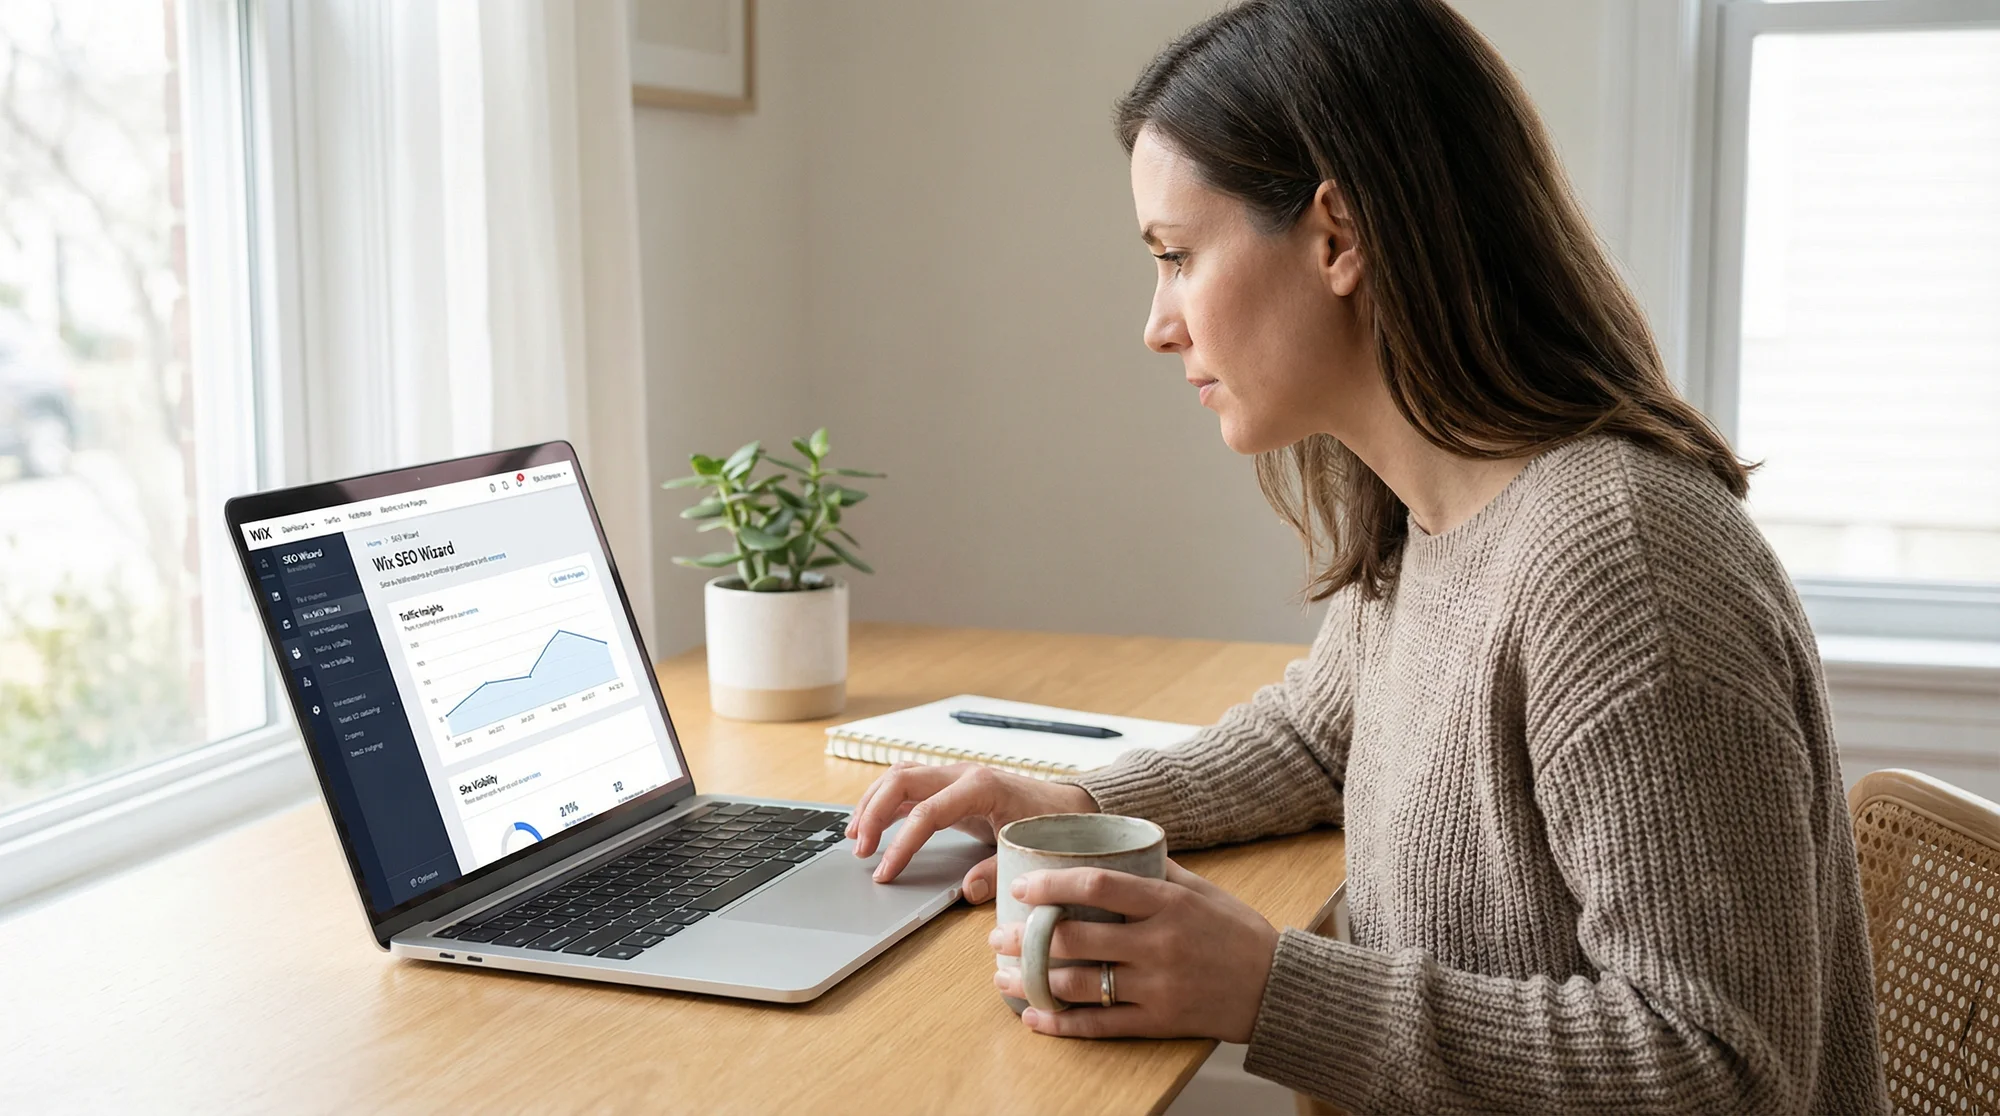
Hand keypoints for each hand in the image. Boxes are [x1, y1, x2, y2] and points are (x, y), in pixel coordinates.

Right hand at [847, 761, 1097, 901]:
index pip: (927, 812)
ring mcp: (954, 775)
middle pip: (901, 781)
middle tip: (860, 852)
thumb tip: (966, 891)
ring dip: (872, 803)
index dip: (902, 844)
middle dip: (873, 815)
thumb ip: (996, 871)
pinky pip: (907, 783)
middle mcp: (962, 773)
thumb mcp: (1026, 849)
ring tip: (854, 837)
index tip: (885, 872)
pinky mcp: (949, 784)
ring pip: (898, 776)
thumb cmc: (1051, 824)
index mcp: (980, 786)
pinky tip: (870, 823)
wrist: (1069, 804)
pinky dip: (884, 801)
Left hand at [990, 859, 1279, 1043]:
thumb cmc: (1237, 931)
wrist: (1276, 986)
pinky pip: (1099, 1024)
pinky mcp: (1159, 1021)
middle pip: (1076, 938)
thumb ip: (1155, 871)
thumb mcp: (1201, 890)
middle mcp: (1158, 943)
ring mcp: (1157, 985)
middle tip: (998, 935)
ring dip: (1032, 980)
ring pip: (1079, 984)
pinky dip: (1060, 1023)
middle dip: (1027, 938)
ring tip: (1003, 974)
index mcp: (1167, 903)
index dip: (1052, 885)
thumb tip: (1112, 845)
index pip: (1097, 886)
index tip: (1022, 888)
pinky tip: (1033, 1017)